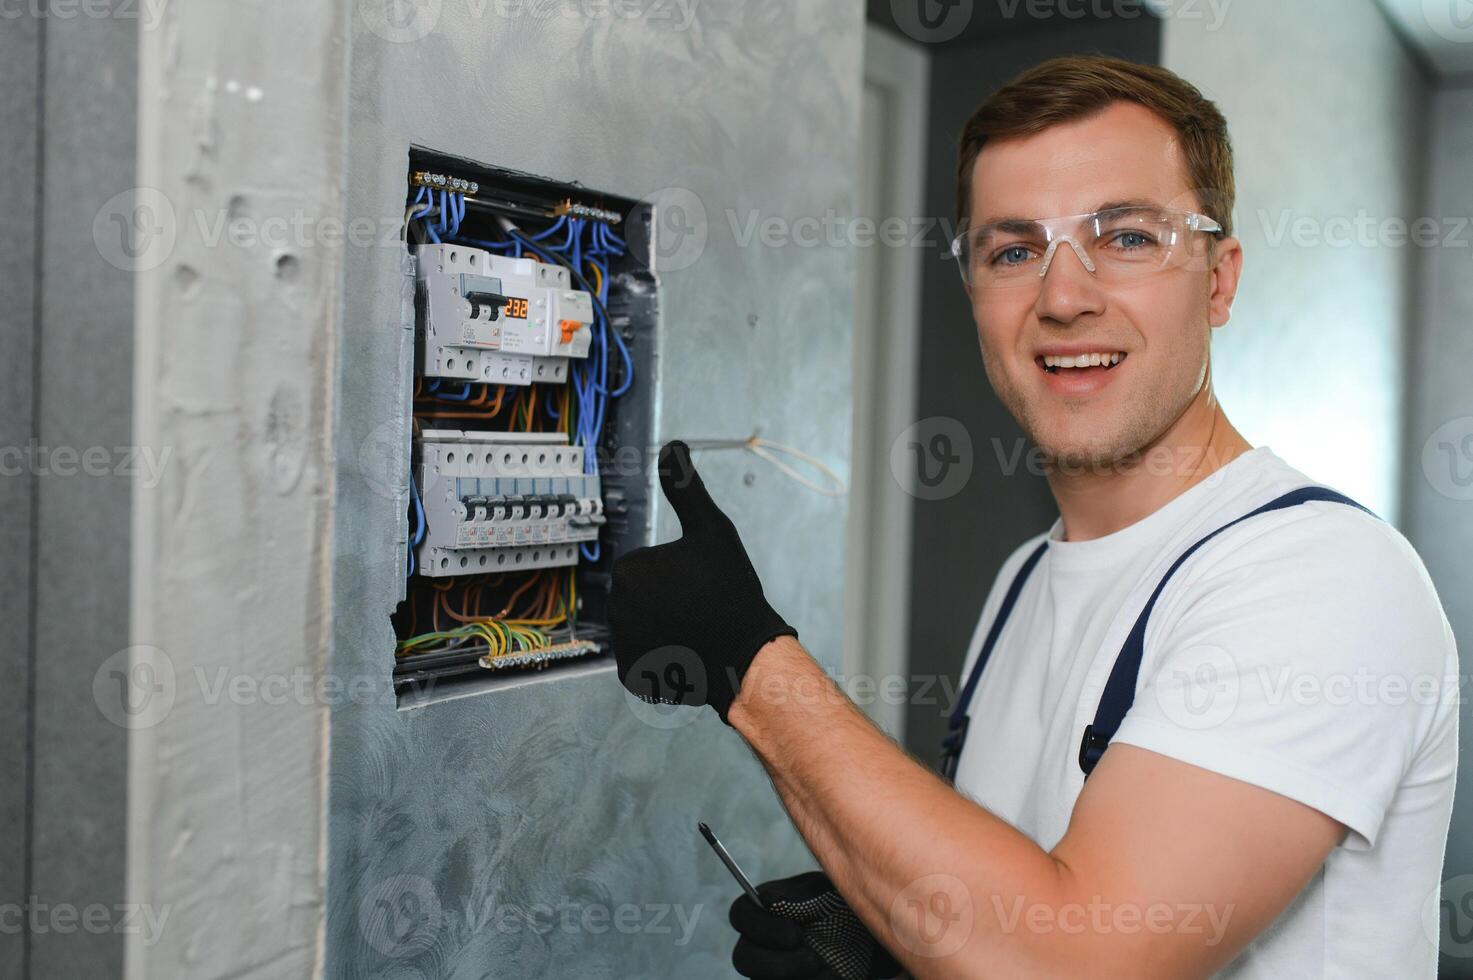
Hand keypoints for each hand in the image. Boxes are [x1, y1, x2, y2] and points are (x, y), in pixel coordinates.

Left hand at [609, 441, 796, 721]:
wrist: (746, 656)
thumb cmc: (731, 590)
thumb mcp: (713, 530)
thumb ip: (686, 488)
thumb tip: (672, 446)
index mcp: (628, 569)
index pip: (648, 565)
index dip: (679, 572)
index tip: (701, 583)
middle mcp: (614, 607)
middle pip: (642, 596)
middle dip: (667, 600)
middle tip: (702, 607)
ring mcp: (622, 644)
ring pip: (644, 625)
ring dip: (665, 626)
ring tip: (697, 630)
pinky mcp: (631, 674)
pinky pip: (645, 656)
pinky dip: (663, 654)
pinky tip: (687, 652)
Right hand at [730, 871, 901, 979]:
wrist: (879, 943)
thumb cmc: (854, 912)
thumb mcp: (832, 894)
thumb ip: (802, 897)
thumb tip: (769, 901)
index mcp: (770, 909)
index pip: (741, 913)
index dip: (760, 927)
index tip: (794, 935)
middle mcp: (766, 943)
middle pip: (743, 957)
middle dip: (777, 964)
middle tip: (814, 961)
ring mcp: (775, 970)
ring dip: (793, 977)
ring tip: (830, 974)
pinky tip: (834, 978)